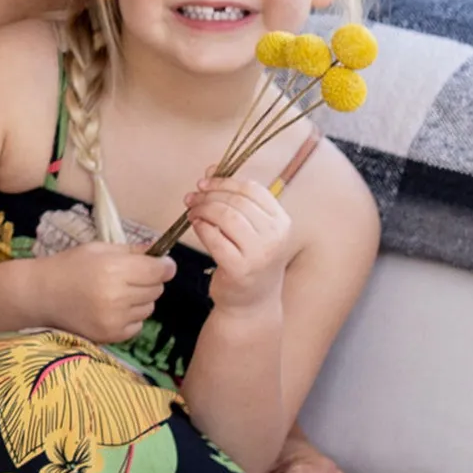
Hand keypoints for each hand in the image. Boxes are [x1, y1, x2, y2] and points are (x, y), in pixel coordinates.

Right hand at [38, 241, 177, 346]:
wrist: (41, 295)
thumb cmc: (69, 266)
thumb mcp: (99, 249)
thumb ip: (132, 250)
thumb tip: (162, 253)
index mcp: (114, 269)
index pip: (159, 271)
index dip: (164, 266)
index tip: (161, 264)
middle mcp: (117, 296)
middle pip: (156, 289)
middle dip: (149, 281)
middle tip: (129, 277)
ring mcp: (114, 319)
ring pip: (149, 308)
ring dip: (140, 300)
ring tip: (117, 294)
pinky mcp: (110, 335)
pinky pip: (138, 325)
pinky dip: (131, 317)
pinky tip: (112, 309)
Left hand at [185, 173, 296, 307]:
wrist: (252, 303)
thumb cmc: (250, 260)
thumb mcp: (252, 230)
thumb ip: (236, 201)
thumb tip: (211, 170)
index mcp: (281, 222)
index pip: (252, 190)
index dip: (225, 181)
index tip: (204, 181)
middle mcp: (275, 236)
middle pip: (237, 201)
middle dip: (209, 195)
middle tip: (191, 197)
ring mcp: (259, 254)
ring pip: (226, 217)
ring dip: (203, 209)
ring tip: (191, 212)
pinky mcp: (240, 269)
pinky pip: (215, 238)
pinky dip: (201, 228)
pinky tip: (196, 226)